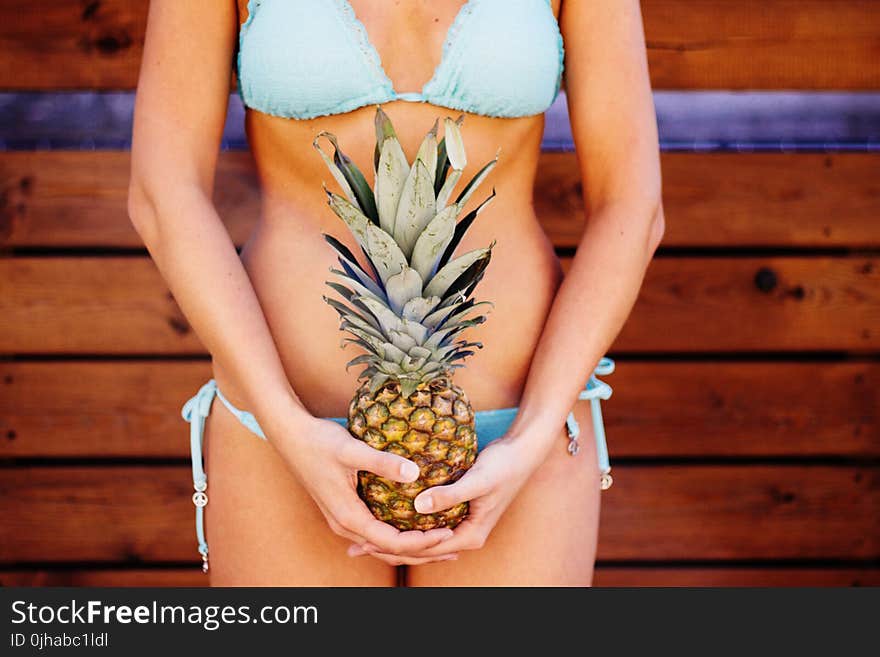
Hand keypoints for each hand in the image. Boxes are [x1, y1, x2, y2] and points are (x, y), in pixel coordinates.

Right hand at [273, 414, 456, 563]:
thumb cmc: (318, 442)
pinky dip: (396, 533)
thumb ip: (382, 462)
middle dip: (421, 551)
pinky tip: (413, 524)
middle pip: (388, 549)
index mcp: (348, 516)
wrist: (289, 435)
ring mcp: (342, 517)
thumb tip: (414, 472)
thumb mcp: (352, 450)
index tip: (447, 533)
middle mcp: (345, 523)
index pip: (391, 542)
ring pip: (381, 542)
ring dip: (410, 544)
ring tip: (440, 540)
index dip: (421, 542)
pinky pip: (374, 530)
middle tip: (453, 546)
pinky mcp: (343, 508)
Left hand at [346, 433, 545, 561]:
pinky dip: (408, 524)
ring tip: (364, 535)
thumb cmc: (503, 466)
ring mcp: (462, 524)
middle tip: (355, 545)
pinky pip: (428, 524)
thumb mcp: (477, 480)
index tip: (365, 541)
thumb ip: (449, 495)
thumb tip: (418, 507)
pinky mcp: (459, 511)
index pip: (425, 550)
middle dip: (388, 549)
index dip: (393, 547)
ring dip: (395, 538)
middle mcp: (465, 535)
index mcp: (469, 536)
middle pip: (421, 550)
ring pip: (423, 540)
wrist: (523, 452)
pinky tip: (388, 515)